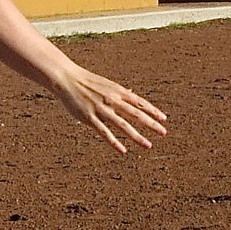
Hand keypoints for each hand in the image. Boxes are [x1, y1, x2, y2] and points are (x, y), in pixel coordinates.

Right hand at [49, 64, 166, 153]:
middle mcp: (112, 100)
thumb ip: (119, 91)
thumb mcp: (106, 84)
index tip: (164, 119)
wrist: (66, 78)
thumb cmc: (86, 81)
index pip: (139, 102)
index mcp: (117, 91)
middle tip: (163, 133)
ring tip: (148, 145)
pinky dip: (114, 143)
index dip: (152, 110)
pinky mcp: (89, 118)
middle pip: (135, 114)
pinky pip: (104, 132)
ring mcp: (101, 109)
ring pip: (123, 125)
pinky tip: (123, 151)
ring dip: (137, 136)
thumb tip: (132, 93)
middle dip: (151, 124)